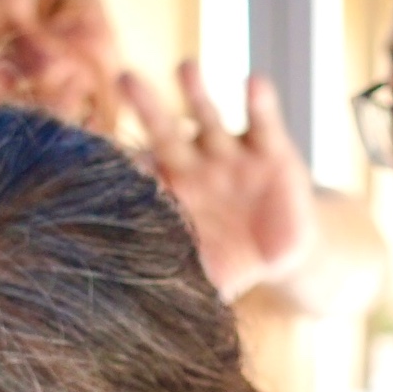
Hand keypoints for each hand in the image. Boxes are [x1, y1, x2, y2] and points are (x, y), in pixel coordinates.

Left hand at [121, 61, 312, 300]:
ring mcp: (232, 154)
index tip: (106, 156)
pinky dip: (259, 102)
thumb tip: (137, 325)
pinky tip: (253, 83)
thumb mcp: (207, 278)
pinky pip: (264, 121)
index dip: (126, 166)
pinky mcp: (272, 151)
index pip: (143, 174)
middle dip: (148, 105)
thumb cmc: (235, 262)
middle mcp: (196, 166)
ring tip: (185, 66)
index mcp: (173, 195)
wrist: (286, 253)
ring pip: (210, 117)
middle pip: (166, 131)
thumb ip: (180, 289)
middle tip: (125, 76)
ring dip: (197, 92)